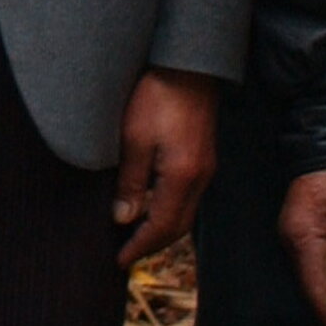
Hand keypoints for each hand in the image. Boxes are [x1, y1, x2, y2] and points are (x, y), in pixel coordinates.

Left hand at [113, 68, 221, 264]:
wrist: (187, 64)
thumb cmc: (157, 96)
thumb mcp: (134, 139)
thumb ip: (131, 183)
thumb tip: (124, 220)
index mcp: (183, 177)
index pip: (162, 228)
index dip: (140, 247)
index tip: (119, 261)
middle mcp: (201, 178)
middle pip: (178, 226)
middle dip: (152, 244)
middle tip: (125, 253)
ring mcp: (206, 167)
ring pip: (185, 213)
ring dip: (161, 228)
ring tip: (134, 234)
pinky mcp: (204, 156)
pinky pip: (189, 196)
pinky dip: (169, 209)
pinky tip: (151, 205)